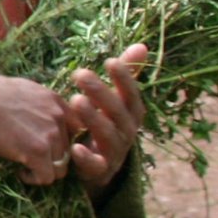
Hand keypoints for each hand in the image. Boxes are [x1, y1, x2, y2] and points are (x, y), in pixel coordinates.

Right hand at [0, 70, 82, 185]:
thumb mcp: (23, 88)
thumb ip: (39, 101)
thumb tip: (37, 112)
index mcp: (55, 101)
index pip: (75, 127)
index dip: (62, 138)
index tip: (44, 142)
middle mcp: (58, 118)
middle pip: (68, 149)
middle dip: (51, 156)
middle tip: (30, 157)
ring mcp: (50, 136)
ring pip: (60, 166)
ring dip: (43, 169)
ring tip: (24, 166)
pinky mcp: (38, 153)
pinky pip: (47, 177)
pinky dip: (34, 179)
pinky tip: (20, 172)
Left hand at [67, 43, 146, 196]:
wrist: (102, 168)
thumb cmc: (108, 124)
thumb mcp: (117, 100)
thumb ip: (126, 75)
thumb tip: (142, 45)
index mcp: (132, 114)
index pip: (132, 94)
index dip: (125, 79)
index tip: (110, 61)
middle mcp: (127, 132)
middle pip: (118, 113)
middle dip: (101, 93)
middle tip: (80, 74)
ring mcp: (114, 153)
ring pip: (108, 135)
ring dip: (93, 119)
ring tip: (75, 101)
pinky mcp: (100, 171)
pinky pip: (96, 166)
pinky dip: (87, 158)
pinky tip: (75, 147)